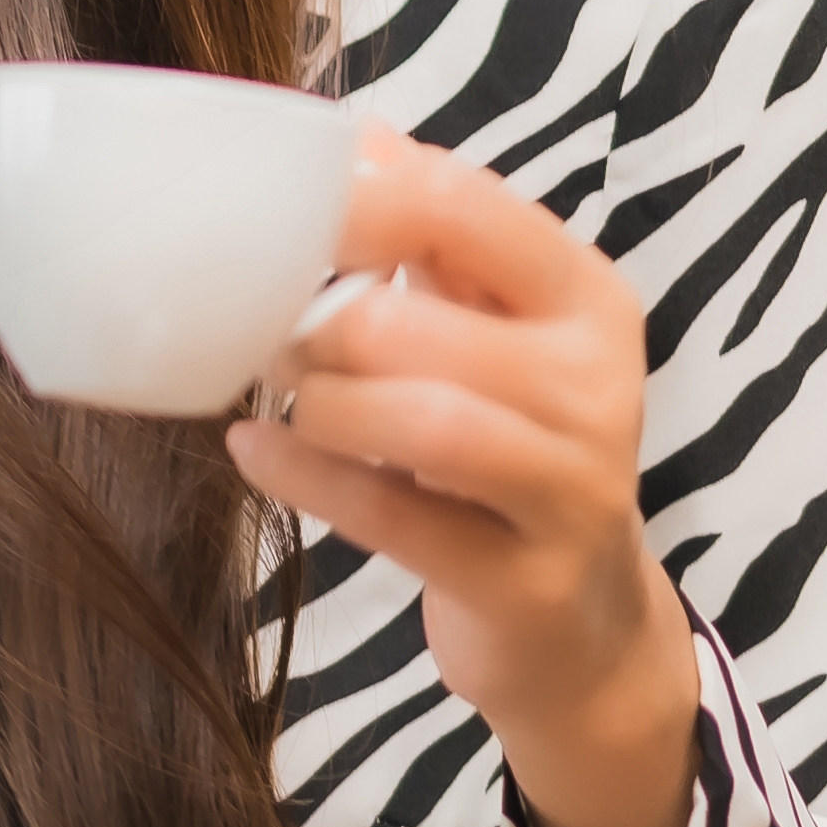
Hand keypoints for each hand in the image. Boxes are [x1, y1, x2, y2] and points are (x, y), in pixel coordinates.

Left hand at [222, 134, 706, 826]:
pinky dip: (324, 477)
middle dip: (332, 296)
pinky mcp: (537, 592)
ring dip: (330, 387)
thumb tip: (237, 175)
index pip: (478, 202)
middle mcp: (597, 387)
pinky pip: (418, 518)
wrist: (593, 671)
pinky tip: (249, 453)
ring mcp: (581, 493)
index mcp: (578, 301)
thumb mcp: (459, 359)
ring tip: (243, 377)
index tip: (263, 156)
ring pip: (447, 412)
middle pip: (457, 312)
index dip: (371, 175)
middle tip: (229, 293)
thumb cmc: (491, 489)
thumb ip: (383, 276)